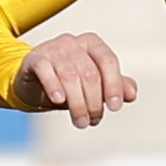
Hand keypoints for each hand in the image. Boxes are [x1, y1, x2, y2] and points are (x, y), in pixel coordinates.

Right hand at [11, 32, 136, 129]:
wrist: (33, 82)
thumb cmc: (68, 83)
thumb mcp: (94, 86)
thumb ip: (115, 87)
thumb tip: (132, 94)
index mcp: (92, 44)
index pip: (108, 61)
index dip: (114, 85)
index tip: (114, 107)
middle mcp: (73, 42)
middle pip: (89, 72)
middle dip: (94, 102)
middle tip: (93, 122)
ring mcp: (52, 48)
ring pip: (70, 75)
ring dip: (77, 103)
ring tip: (80, 122)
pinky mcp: (35, 58)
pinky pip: (45, 70)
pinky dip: (54, 86)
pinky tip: (59, 101)